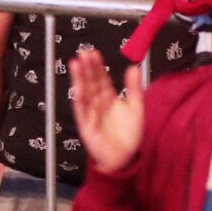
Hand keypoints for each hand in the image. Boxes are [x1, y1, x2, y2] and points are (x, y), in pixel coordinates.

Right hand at [66, 46, 143, 174]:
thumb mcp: (136, 108)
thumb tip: (134, 67)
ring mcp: (90, 113)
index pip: (101, 78)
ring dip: (79, 79)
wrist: (125, 158)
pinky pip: (82, 112)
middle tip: (83, 52)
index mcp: (109, 97)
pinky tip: (77, 89)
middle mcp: (97, 103)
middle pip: (91, 82)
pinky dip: (79, 101)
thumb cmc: (129, 134)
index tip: (93, 52)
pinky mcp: (86, 126)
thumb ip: (134, 88)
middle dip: (87, 68)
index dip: (97, 66)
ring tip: (75, 64)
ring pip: (84, 93)